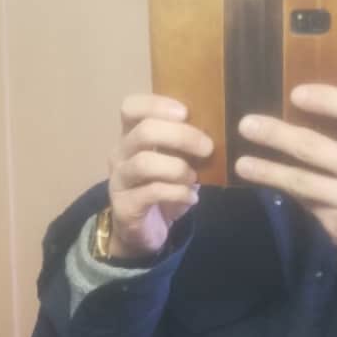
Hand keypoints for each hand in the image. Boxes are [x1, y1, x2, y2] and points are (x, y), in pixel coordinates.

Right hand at [108, 95, 213, 258]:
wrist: (145, 231)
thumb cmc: (163, 189)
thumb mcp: (176, 162)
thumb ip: (186, 145)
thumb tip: (218, 130)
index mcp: (131, 136)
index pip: (131, 107)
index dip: (157, 104)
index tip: (185, 112)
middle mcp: (120, 154)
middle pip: (144, 132)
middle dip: (181, 136)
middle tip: (208, 147)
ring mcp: (118, 180)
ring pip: (145, 163)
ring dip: (178, 168)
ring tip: (195, 177)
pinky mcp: (124, 206)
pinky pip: (151, 192)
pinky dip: (177, 193)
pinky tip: (192, 198)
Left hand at [234, 84, 336, 269]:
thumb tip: (324, 111)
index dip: (325, 98)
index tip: (296, 94)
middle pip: (314, 148)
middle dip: (275, 135)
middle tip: (246, 125)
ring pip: (301, 182)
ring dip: (267, 171)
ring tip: (242, 163)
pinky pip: (308, 204)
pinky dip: (289, 192)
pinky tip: (271, 183)